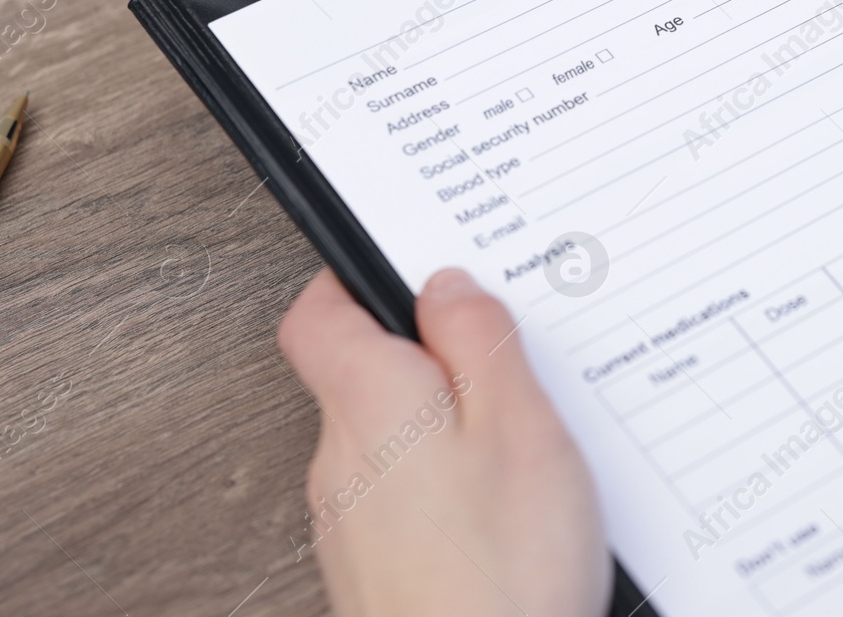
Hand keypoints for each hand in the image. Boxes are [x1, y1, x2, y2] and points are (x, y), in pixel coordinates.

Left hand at [277, 268, 610, 616]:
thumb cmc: (501, 576)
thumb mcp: (521, 430)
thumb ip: (480, 345)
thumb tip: (447, 285)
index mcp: (369, 402)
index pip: (318, 313)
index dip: (355, 276)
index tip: (411, 265)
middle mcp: (341, 459)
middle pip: (361, 370)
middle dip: (430, 352)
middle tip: (506, 352)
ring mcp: (353, 521)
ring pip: (389, 435)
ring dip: (447, 419)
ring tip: (525, 435)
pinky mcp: (378, 566)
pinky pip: (406, 492)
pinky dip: (450, 479)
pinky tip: (508, 503)